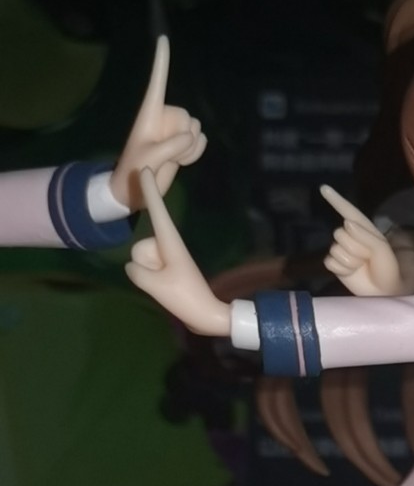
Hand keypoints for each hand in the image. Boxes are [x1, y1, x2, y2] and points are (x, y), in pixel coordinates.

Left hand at [112, 37, 205, 209]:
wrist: (137, 191)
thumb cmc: (136, 170)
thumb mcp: (150, 159)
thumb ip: (171, 146)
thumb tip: (193, 135)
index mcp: (150, 113)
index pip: (157, 82)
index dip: (161, 61)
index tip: (163, 38)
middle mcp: (165, 117)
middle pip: (187, 117)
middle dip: (182, 137)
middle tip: (165, 154)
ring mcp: (175, 131)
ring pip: (197, 130)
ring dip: (189, 149)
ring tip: (172, 159)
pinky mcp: (184, 144)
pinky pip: (201, 142)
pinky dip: (195, 154)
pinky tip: (182, 162)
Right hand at [125, 169, 230, 336]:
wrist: (206, 316)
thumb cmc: (186, 298)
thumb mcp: (155, 285)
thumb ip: (136, 270)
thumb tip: (134, 266)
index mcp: (170, 240)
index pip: (157, 210)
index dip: (149, 191)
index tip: (144, 169)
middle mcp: (166, 243)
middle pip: (140, 248)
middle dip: (147, 266)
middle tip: (169, 281)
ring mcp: (165, 256)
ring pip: (141, 260)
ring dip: (150, 276)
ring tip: (170, 286)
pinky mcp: (165, 267)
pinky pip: (145, 270)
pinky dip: (151, 281)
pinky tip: (168, 289)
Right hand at [321, 184, 413, 296]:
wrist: (385, 291)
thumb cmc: (387, 267)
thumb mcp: (382, 249)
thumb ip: (366, 235)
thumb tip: (346, 223)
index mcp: (362, 228)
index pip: (348, 211)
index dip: (336, 200)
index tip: (323, 188)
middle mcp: (349, 236)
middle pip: (340, 233)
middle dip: (355, 248)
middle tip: (367, 258)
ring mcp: (341, 250)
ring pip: (335, 249)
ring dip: (350, 261)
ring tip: (360, 266)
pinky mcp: (334, 264)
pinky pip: (330, 262)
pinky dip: (342, 269)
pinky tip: (351, 272)